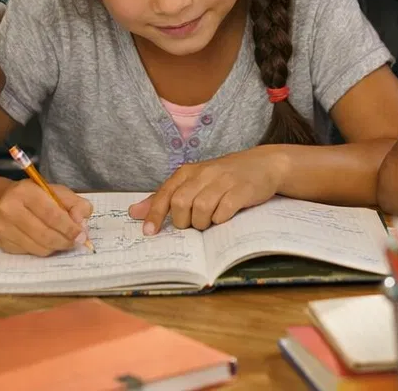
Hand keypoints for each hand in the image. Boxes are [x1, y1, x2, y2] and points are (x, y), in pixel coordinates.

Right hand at [0, 180, 92, 255]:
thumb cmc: (32, 196)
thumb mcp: (55, 191)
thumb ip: (75, 204)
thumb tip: (82, 224)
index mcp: (26, 192)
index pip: (51, 214)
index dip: (69, 228)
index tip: (82, 236)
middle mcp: (10, 209)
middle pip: (45, 234)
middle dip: (65, 241)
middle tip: (76, 242)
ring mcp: (3, 228)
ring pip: (38, 247)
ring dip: (56, 247)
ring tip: (63, 241)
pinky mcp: (1, 243)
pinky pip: (30, 252)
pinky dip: (43, 250)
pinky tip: (46, 241)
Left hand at [128, 147, 287, 234]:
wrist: (263, 164)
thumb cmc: (224, 177)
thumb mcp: (194, 181)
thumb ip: (165, 197)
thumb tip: (134, 212)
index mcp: (189, 172)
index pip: (166, 194)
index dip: (155, 214)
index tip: (149, 233)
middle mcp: (204, 174)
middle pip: (181, 203)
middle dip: (183, 221)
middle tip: (193, 224)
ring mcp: (224, 181)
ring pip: (201, 208)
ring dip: (202, 222)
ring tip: (209, 221)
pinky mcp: (242, 190)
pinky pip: (224, 210)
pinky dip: (221, 219)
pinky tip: (224, 217)